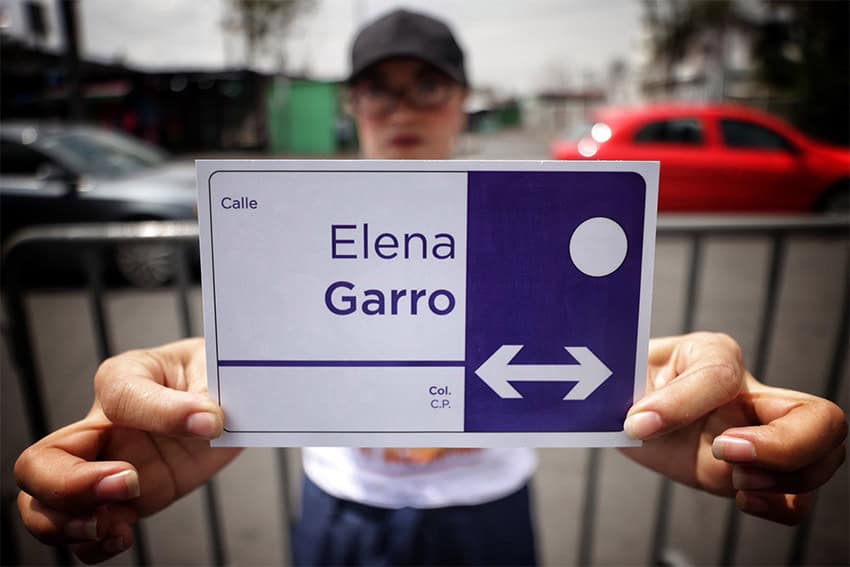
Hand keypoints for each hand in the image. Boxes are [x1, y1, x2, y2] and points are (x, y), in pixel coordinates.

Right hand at [15, 338, 240, 562]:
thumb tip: (205, 420)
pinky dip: (94, 546)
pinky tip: (122, 537)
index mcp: (124, 379)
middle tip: (126, 484)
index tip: (209, 423)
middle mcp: (104, 427)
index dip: (162, 413)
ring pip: (46, 505)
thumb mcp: (213, 369)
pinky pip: (89, 531)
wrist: (234, 400)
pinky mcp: (129, 499)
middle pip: (41, 461)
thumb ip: (204, 394)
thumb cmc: (214, 372)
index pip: (119, 396)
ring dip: (67, 524)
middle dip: (68, 485)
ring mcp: (109, 467)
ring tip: (112, 525)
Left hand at [621, 332, 846, 524]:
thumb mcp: (621, 375)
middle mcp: (749, 393)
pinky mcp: (753, 472)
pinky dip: (782, 505)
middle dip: (784, 446)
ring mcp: (759, 435)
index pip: (720, 375)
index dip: (681, 403)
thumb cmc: (623, 380)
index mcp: (712, 354)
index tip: (637, 424)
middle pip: (819, 417)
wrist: (620, 407)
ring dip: (785, 478)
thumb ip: (632, 386)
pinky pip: (797, 495)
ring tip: (734, 480)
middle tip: (724, 452)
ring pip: (823, 456)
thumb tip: (641, 418)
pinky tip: (744, 499)